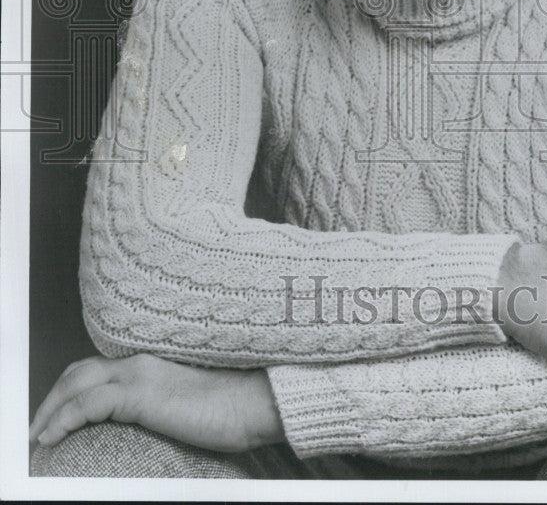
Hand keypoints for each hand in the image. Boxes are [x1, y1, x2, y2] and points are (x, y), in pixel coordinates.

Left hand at [29, 353, 284, 451]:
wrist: (259, 401)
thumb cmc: (234, 407)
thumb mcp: (188, 404)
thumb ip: (160, 404)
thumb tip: (145, 425)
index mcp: (151, 361)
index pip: (96, 368)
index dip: (70, 391)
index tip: (54, 420)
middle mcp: (140, 361)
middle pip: (78, 372)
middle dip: (50, 400)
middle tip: (35, 432)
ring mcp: (141, 375)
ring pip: (76, 383)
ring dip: (49, 411)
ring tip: (36, 437)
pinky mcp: (143, 394)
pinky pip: (89, 403)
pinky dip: (63, 419)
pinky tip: (50, 437)